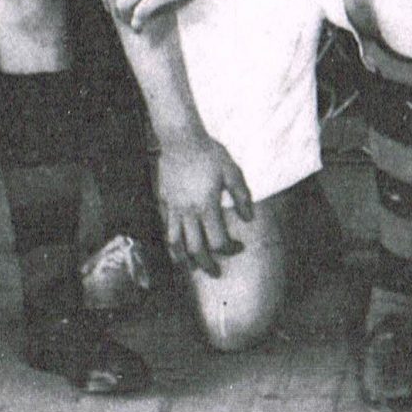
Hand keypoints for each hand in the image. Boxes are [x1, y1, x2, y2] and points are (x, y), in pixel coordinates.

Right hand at [156, 133, 252, 276]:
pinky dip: (171, 242)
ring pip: (174, 243)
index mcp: (207, 206)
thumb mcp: (232, 172)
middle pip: (195, 249)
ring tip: (191, 267)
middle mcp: (188, 212)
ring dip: (183, 260)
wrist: (180, 139)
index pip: (217, 240)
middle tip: (216, 272)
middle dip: (207, 265)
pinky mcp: (163, 202)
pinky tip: (178, 245)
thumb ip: (241, 196)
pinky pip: (166, 228)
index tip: (239, 247)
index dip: (229, 249)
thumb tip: (249, 218)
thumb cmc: (209, 154)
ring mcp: (173, 208)